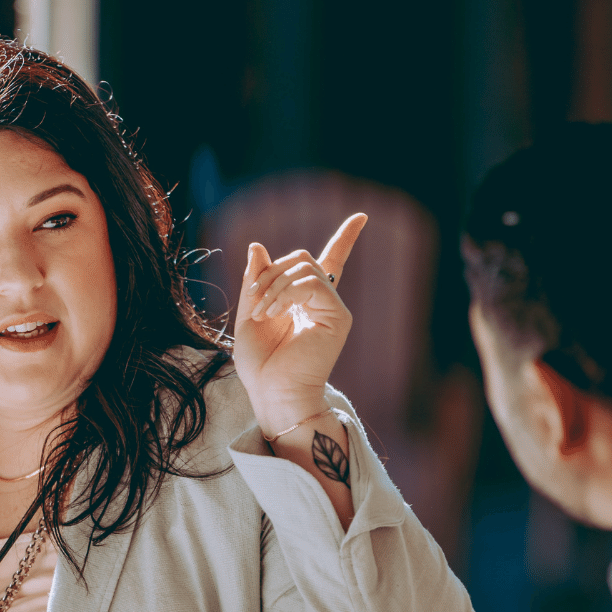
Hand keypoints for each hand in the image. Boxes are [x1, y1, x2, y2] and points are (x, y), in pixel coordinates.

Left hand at [231, 213, 366, 431]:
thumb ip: (255, 282)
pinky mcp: (337, 317)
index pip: (330, 261)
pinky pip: (311, 283)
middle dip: (271, 272)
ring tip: (262, 313)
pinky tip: (274, 312)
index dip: (346, 238)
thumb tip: (257, 246)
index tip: (362, 217)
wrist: (273, 394)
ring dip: (274, 284)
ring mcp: (332, 308)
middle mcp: (322, 302)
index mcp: (304, 301)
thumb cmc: (260, 364)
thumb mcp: (249, 315)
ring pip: (304, 267)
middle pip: (302, 258)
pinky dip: (286, 292)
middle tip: (255, 301)